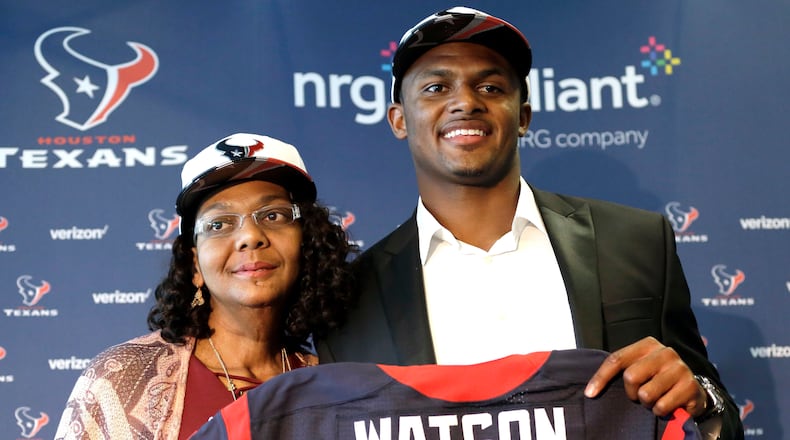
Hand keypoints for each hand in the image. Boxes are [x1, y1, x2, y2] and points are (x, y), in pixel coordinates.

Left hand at [584, 336, 707, 417]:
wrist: (692, 389)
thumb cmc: (658, 378)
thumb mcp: (640, 367)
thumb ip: (621, 369)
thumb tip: (591, 390)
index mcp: (648, 344)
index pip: (617, 359)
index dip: (601, 378)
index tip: (590, 393)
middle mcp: (665, 352)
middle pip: (631, 377)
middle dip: (631, 392)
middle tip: (640, 395)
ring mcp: (679, 368)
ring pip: (646, 394)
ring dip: (647, 403)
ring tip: (655, 399)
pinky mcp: (690, 386)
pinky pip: (661, 406)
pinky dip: (660, 411)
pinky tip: (667, 405)